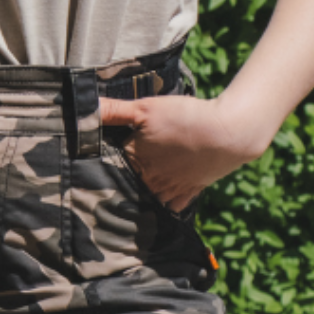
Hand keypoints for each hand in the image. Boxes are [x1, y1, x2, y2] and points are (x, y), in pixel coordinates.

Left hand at [98, 94, 272, 213]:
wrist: (230, 132)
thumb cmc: (186, 117)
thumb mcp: (145, 108)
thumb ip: (112, 110)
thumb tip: (83, 108)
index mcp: (133, 160)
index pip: (108, 164)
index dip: (101, 162)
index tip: (90, 165)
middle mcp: (149, 180)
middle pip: (126, 185)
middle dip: (118, 182)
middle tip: (106, 183)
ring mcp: (170, 189)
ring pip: (146, 198)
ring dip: (138, 196)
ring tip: (128, 194)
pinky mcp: (190, 192)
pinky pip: (171, 206)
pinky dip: (163, 205)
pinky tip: (156, 202)